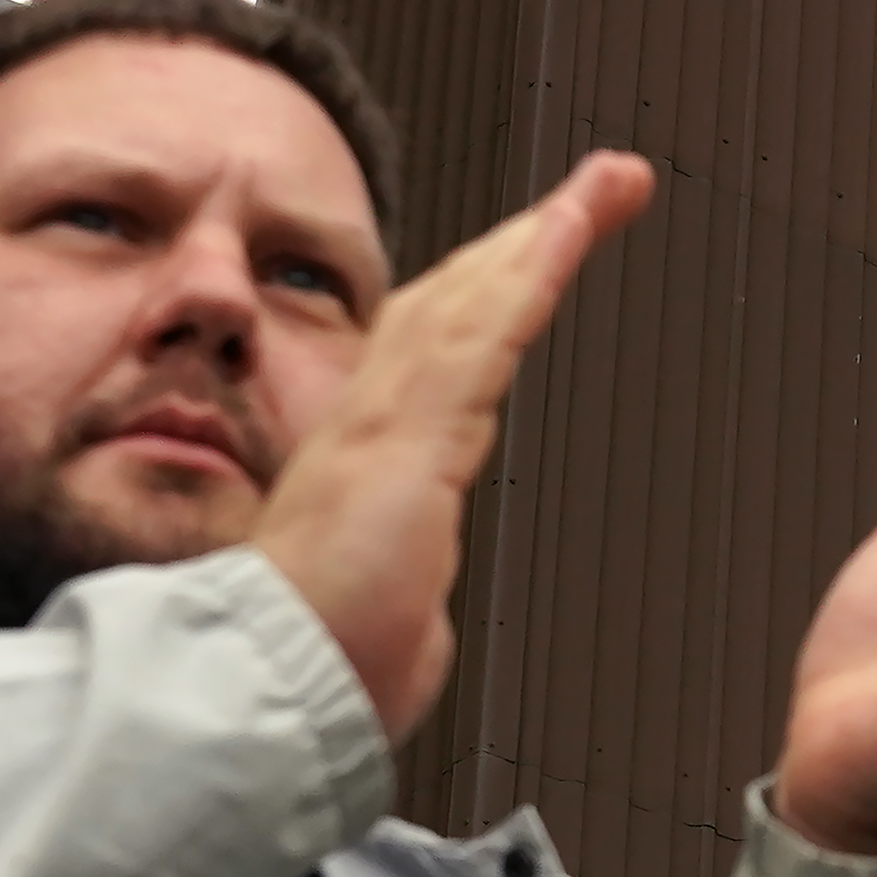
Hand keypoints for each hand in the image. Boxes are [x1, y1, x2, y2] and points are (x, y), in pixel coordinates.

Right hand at [249, 149, 654, 736]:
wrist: (267, 693)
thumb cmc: (312, 677)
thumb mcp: (377, 631)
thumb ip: (402, 610)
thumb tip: (410, 625)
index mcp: (360, 473)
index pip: (430, 365)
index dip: (476, 304)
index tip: (519, 266)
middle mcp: (368, 430)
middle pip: (456, 306)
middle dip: (523, 245)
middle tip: (591, 195)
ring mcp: (387, 422)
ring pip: (477, 300)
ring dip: (548, 234)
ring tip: (610, 183)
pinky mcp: (412, 429)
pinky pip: (485, 333)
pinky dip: (532, 274)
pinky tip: (571, 227)